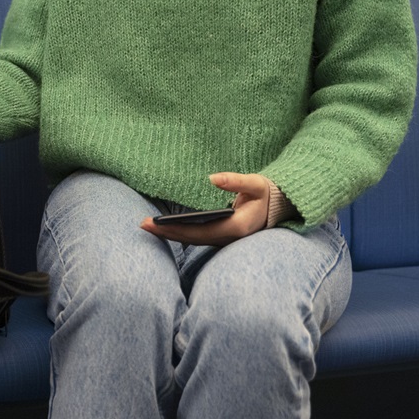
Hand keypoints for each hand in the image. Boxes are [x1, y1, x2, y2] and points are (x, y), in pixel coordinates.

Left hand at [140, 172, 269, 246]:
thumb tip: (212, 178)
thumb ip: (235, 181)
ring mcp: (222, 240)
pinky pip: (195, 237)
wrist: (275, 209)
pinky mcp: (219, 237)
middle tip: (142, 224)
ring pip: (192, 241)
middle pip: (192, 239)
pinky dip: (179, 233)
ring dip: (170, 234)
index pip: (200, 232)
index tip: (159, 223)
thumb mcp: (255, 184)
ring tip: (147, 225)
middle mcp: (227, 238)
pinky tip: (163, 227)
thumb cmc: (264, 194)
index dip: (178, 229)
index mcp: (236, 228)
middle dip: (167, 233)